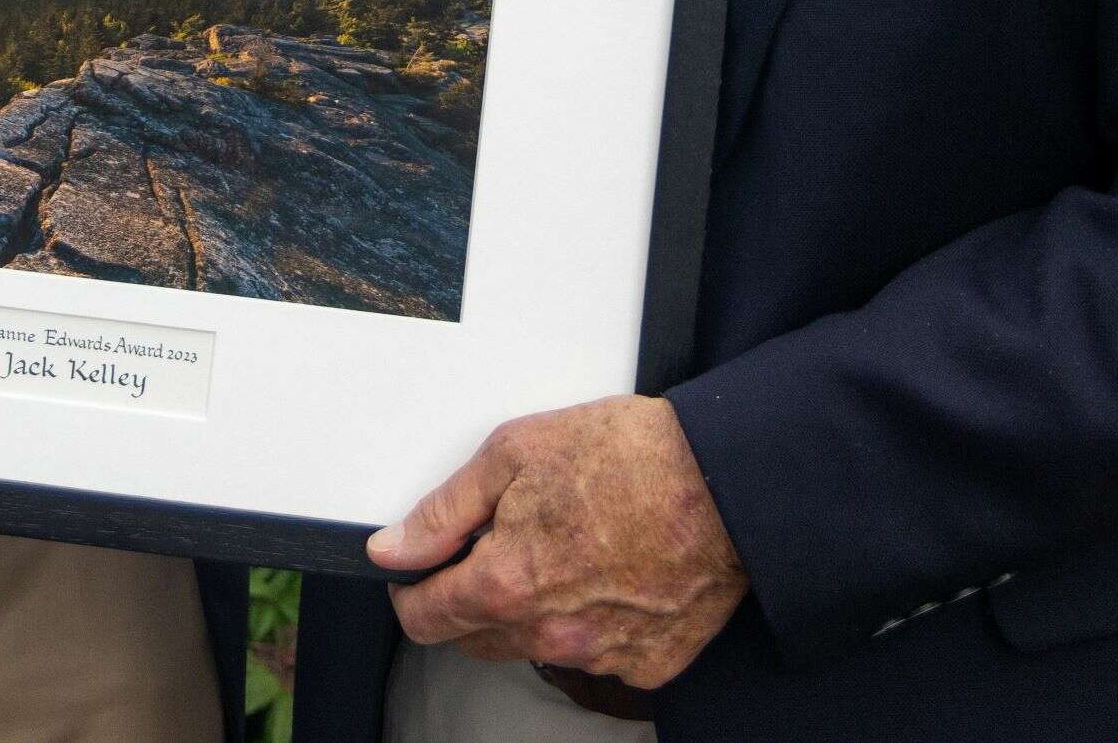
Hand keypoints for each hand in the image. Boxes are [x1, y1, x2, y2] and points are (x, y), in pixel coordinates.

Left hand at [368, 395, 747, 690]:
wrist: (726, 480)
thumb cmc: (630, 457)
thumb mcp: (513, 453)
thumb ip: (443, 511)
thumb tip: (391, 549)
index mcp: (508, 584)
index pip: (425, 619)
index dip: (412, 588)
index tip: (422, 569)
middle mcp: (551, 634)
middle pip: (476, 639)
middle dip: (472, 597)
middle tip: (504, 541)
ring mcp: (602, 656)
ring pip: (534, 646)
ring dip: (532, 611)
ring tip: (567, 549)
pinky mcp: (647, 664)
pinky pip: (596, 654)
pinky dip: (590, 623)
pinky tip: (609, 575)